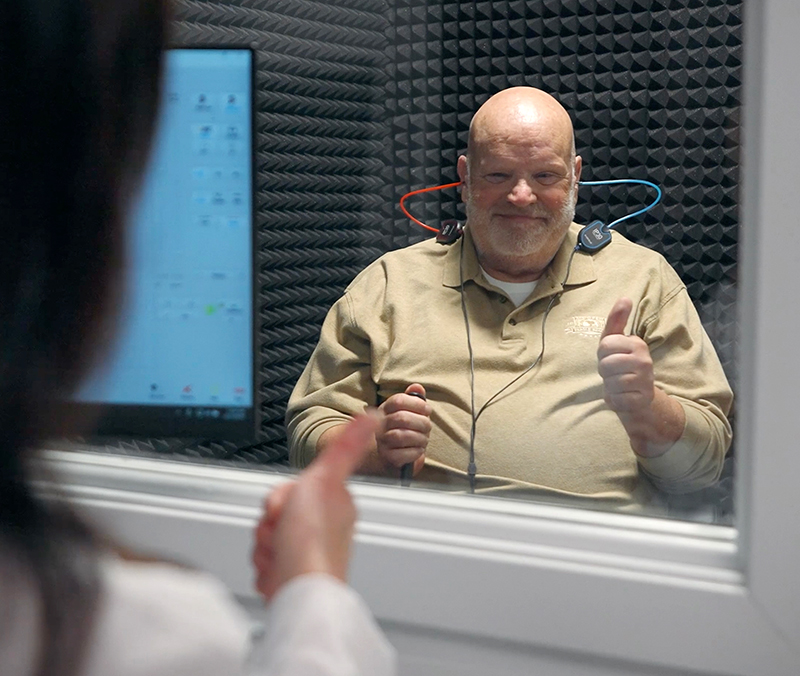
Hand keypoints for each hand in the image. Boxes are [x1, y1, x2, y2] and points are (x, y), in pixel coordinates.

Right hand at [252, 412, 379, 601]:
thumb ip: (346, 445)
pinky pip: (267, 561)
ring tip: (279, 553)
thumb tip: (372, 416)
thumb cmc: (312, 539)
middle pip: (278, 512)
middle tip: (280, 532)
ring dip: (265, 545)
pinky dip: (266, 566)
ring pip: (269, 536)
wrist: (300, 589)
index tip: (289, 506)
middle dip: (269, 524)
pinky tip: (277, 569)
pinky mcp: (295, 573)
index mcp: (335, 502)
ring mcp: (309, 551)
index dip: (281, 496)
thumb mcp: (326, 478)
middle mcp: (325, 526)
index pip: (292, 487)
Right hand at [376, 383, 431, 474]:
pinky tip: (419, 449)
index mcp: (385, 409)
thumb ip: (414, 399)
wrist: (394, 454)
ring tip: (425, 439)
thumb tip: (417, 387)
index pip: (398, 400)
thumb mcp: (409, 412)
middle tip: (428, 427)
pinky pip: (403, 454)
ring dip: (420, 437)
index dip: (417, 404)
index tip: (428, 410)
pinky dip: (416, 451)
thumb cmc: (405, 429)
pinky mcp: (387, 457)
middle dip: (421, 422)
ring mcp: (382, 441)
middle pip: (401, 418)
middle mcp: (380, 425)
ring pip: (401, 436)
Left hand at [597, 298, 654, 415]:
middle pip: (605, 364)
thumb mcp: (615, 341)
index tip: (611, 357)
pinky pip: (616, 398)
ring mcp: (645, 381)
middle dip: (605, 371)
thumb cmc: (622, 364)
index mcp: (637, 343)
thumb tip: (625, 298)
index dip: (602, 354)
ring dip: (610, 386)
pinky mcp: (641, 399)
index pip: (604, 345)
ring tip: (619, 383)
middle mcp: (644, 360)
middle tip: (615, 373)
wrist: (638, 396)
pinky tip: (623, 395)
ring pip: (610, 382)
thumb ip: (616, 320)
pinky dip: (615, 399)